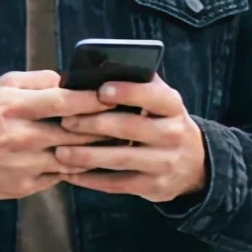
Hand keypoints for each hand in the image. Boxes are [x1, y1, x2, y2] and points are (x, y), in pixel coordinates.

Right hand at [0, 71, 116, 201]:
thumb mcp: (3, 86)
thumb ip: (38, 80)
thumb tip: (71, 80)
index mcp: (17, 107)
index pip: (65, 102)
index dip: (94, 99)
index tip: (115, 96)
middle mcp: (23, 137)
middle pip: (76, 133)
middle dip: (104, 127)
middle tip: (127, 121)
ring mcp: (26, 165)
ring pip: (74, 159)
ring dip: (97, 151)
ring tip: (117, 142)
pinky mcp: (27, 186)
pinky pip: (62, 177)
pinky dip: (78, 168)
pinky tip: (91, 160)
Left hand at [52, 76, 208, 201]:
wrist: (192, 165)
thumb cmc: (162, 122)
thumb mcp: (160, 102)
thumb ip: (138, 83)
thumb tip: (101, 65)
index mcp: (172, 106)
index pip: (153, 96)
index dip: (127, 92)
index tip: (99, 91)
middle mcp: (172, 134)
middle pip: (130, 128)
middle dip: (94, 124)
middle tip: (66, 121)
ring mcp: (164, 163)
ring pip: (120, 159)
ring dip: (86, 156)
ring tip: (60, 152)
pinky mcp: (152, 187)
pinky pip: (117, 184)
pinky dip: (90, 179)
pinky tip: (68, 173)